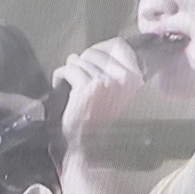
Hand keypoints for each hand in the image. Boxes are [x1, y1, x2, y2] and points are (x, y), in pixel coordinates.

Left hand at [52, 36, 191, 137]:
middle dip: (82, 62)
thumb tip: (87, 52)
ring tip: (69, 84)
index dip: (99, 49)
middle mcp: (123, 78)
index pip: (118, 46)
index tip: (89, 58)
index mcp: (134, 78)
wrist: (90, 147)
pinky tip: (59, 85)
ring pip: (79, 60)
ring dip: (70, 70)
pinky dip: (60, 76)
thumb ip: (110, 71)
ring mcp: (105, 81)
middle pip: (95, 53)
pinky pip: (68, 69)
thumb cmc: (100, 122)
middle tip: (76, 78)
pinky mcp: (86, 87)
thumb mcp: (115, 94)